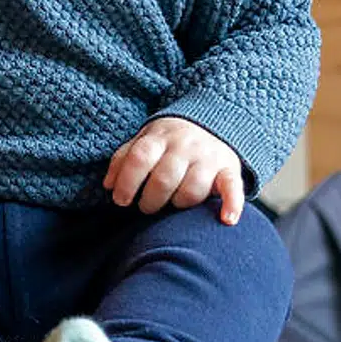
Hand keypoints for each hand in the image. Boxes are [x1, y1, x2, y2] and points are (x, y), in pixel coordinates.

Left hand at [106, 118, 245, 223]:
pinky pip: (233, 188)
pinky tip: (226, 220)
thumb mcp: (144, 141)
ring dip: (180, 203)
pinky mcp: (230, 169)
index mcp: (159, 137)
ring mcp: (209, 157)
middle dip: (151, 200)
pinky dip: (232, 205)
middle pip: (164, 178)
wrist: (212, 121)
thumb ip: (123, 160)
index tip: (121, 200)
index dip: (127, 182)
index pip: (140, 158)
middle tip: (146, 207)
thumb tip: (108, 186)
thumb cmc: (169, 141)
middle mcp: (185, 145)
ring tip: (173, 204)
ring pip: (193, 188)